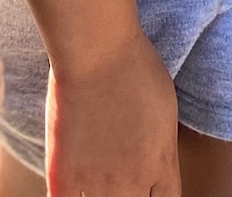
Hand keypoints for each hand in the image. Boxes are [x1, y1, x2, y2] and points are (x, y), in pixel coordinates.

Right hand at [45, 27, 178, 196]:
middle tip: (119, 178)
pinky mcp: (65, 176)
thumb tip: (157, 162)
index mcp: (161, 165)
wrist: (97, 49)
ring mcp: (98, 182)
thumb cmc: (136, 66)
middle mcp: (133, 182)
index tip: (147, 188)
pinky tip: (71, 189)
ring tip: (98, 179)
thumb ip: (162, 145)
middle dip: (130, 196)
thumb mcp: (166, 107)